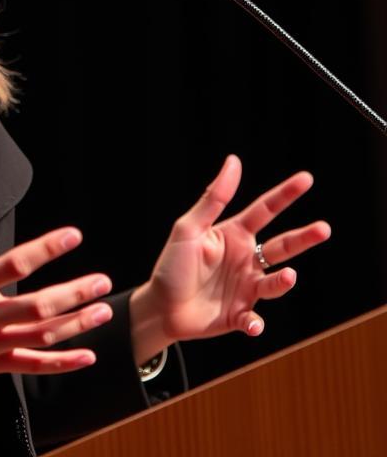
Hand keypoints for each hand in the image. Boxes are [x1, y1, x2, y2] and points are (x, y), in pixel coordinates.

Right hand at [0, 188, 115, 388]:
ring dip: (76, 323)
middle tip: (101, 280)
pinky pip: (31, 365)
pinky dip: (61, 362)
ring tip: (104, 308)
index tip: (71, 236)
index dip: (45, 249)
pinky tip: (87, 354)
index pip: (13, 265)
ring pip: (41, 336)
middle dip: (74, 293)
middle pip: (37, 306)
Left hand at [130, 154, 330, 362]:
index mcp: (234, 235)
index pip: (264, 210)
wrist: (161, 307)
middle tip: (324, 228)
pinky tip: (252, 323)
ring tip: (289, 276)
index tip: (306, 178)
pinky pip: (255, 320)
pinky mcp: (241, 315)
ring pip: (275, 283)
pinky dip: (256, 323)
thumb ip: (213, 199)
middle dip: (304, 238)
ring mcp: (246, 288)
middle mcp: (246, 259)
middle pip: (282, 246)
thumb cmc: (172, 265)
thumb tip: (234, 161)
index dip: (285, 194)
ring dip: (283, 282)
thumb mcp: (189, 228)